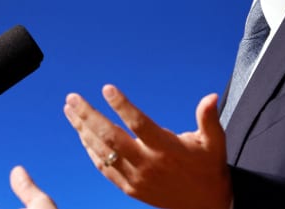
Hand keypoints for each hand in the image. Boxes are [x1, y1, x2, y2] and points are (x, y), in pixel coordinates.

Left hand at [63, 85, 230, 208]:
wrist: (204, 206)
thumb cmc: (208, 168)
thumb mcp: (214, 143)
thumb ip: (208, 118)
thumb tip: (211, 96)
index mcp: (167, 149)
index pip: (139, 124)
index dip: (122, 106)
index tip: (106, 88)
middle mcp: (148, 164)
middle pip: (111, 137)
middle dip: (89, 116)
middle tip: (73, 98)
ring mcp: (136, 178)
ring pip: (102, 152)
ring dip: (83, 130)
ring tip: (70, 110)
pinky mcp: (129, 188)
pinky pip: (104, 167)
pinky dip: (90, 150)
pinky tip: (82, 134)